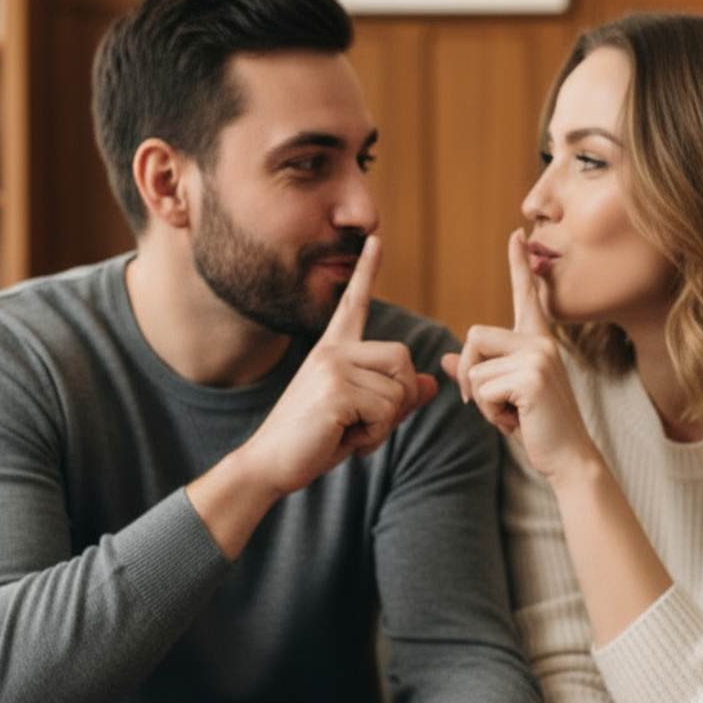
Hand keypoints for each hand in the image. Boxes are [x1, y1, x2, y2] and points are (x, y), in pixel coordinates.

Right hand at [245, 235, 438, 495]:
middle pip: (402, 358)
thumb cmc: (314, 441)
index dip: (367, 271)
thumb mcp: (360, 415)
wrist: (270, 464)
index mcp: (332, 350)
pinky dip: (376, 434)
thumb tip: (431, 383)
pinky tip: (344, 438)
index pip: (353, 304)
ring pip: (398, 390)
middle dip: (400, 397)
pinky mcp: (336, 390)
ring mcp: (332, 367)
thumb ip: (395, 397)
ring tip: (349, 431)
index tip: (375, 239)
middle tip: (368, 422)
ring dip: (385, 423)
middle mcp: (332, 351)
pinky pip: (387, 410)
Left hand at [441, 228, 594, 479]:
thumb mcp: (502, 397)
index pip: (526, 296)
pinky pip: (481, 387)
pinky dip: (489, 412)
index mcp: (538, 341)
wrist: (568, 459)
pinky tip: (516, 421)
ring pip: (474, 368)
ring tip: (512, 413)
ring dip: (481, 399)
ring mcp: (538, 356)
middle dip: (469, 374)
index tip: (515, 233)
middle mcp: (541, 341)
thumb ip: (477, 373)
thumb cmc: (537, 428)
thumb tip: (445, 358)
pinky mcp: (532, 376)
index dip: (518, 264)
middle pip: (473, 336)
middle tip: (494, 405)